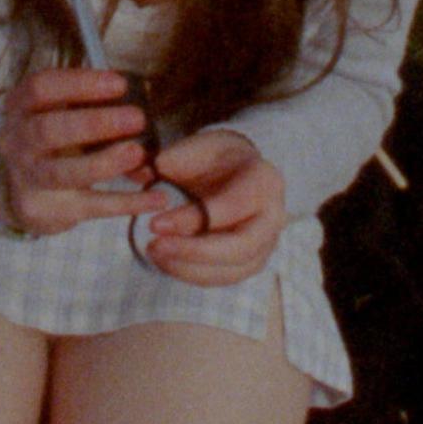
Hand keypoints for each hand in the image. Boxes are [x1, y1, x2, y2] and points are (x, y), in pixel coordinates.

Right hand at [0, 68, 168, 236]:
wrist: (22, 190)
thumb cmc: (53, 136)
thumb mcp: (59, 111)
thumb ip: (91, 101)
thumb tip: (143, 92)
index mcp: (20, 107)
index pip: (41, 87)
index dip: (80, 83)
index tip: (121, 84)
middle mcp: (16, 141)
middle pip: (47, 130)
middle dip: (94, 124)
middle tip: (137, 118)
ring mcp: (27, 179)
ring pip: (62, 173)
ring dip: (103, 163)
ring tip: (138, 153)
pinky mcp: (46, 211)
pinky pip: (90, 206)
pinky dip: (126, 203)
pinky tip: (157, 199)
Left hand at [138, 129, 285, 285]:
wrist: (235, 170)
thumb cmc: (215, 157)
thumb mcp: (198, 146)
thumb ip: (175, 158)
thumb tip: (149, 176)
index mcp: (265, 180)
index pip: (231, 207)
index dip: (192, 219)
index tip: (154, 223)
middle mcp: (273, 216)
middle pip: (240, 247)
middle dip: (193, 251)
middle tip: (154, 246)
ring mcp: (266, 243)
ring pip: (232, 270)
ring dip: (189, 267)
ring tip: (154, 252)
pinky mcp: (251, 262)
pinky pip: (224, 277)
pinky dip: (192, 274)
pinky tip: (165, 260)